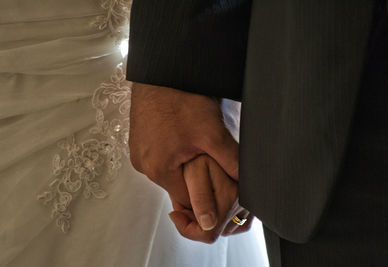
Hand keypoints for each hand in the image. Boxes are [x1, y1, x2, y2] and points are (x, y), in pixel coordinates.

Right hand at [129, 83, 238, 207]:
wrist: (161, 72)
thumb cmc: (181, 99)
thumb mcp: (212, 134)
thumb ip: (230, 161)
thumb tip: (246, 181)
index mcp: (158, 169)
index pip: (187, 199)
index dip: (207, 192)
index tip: (217, 180)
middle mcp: (143, 164)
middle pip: (176, 185)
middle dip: (195, 177)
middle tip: (209, 158)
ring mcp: (138, 151)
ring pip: (168, 170)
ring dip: (184, 163)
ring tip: (196, 145)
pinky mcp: (138, 139)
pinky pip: (159, 155)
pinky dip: (172, 152)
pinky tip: (183, 137)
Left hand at [169, 155, 252, 242]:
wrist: (211, 134)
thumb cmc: (201, 148)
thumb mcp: (194, 171)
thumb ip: (200, 199)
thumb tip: (207, 225)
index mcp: (232, 196)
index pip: (209, 233)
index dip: (187, 227)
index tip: (175, 213)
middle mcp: (244, 201)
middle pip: (216, 231)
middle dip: (195, 219)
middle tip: (182, 199)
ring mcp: (249, 201)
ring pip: (224, 226)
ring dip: (206, 216)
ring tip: (194, 194)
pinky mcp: (249, 200)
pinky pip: (233, 221)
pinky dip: (217, 214)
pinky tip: (206, 198)